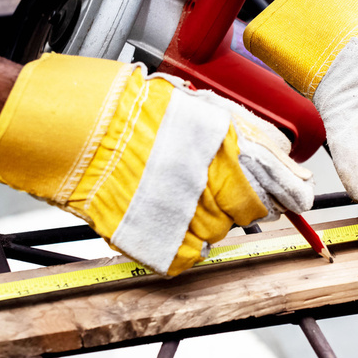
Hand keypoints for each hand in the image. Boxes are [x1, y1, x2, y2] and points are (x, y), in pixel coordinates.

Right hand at [0, 53, 313, 274]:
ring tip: (175, 201)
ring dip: (206, 221)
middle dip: (242, 205)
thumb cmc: (117, 106)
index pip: (278, 179)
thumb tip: (261, 154)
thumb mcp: (184, 103)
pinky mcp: (158, 237)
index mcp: (223, 139)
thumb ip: (226, 131)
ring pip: (219, 233)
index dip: (285, 191)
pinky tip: (163, 223)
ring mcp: (187, 208)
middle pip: (251, 210)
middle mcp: (213, 175)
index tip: (290, 198)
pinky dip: (180, 245)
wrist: (67, 127)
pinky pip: (187, 254)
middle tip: (219, 197)